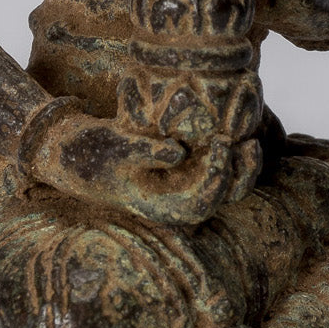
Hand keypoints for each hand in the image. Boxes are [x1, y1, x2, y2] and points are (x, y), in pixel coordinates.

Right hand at [32, 112, 261, 225]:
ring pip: (223, 178)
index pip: (202, 203)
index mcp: (162, 207)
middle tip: (250, 143)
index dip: (218, 177)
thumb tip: (177, 153)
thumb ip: (146, 152)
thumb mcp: (116, 149)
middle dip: (240, 173)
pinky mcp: (185, 163)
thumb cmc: (94, 153)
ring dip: (240, 160)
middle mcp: (178, 198)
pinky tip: (239, 119)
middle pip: (221, 195)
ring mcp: (183, 181)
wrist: (76, 150)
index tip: (223, 145)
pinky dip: (227, 144)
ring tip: (252, 135)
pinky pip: (213, 158)